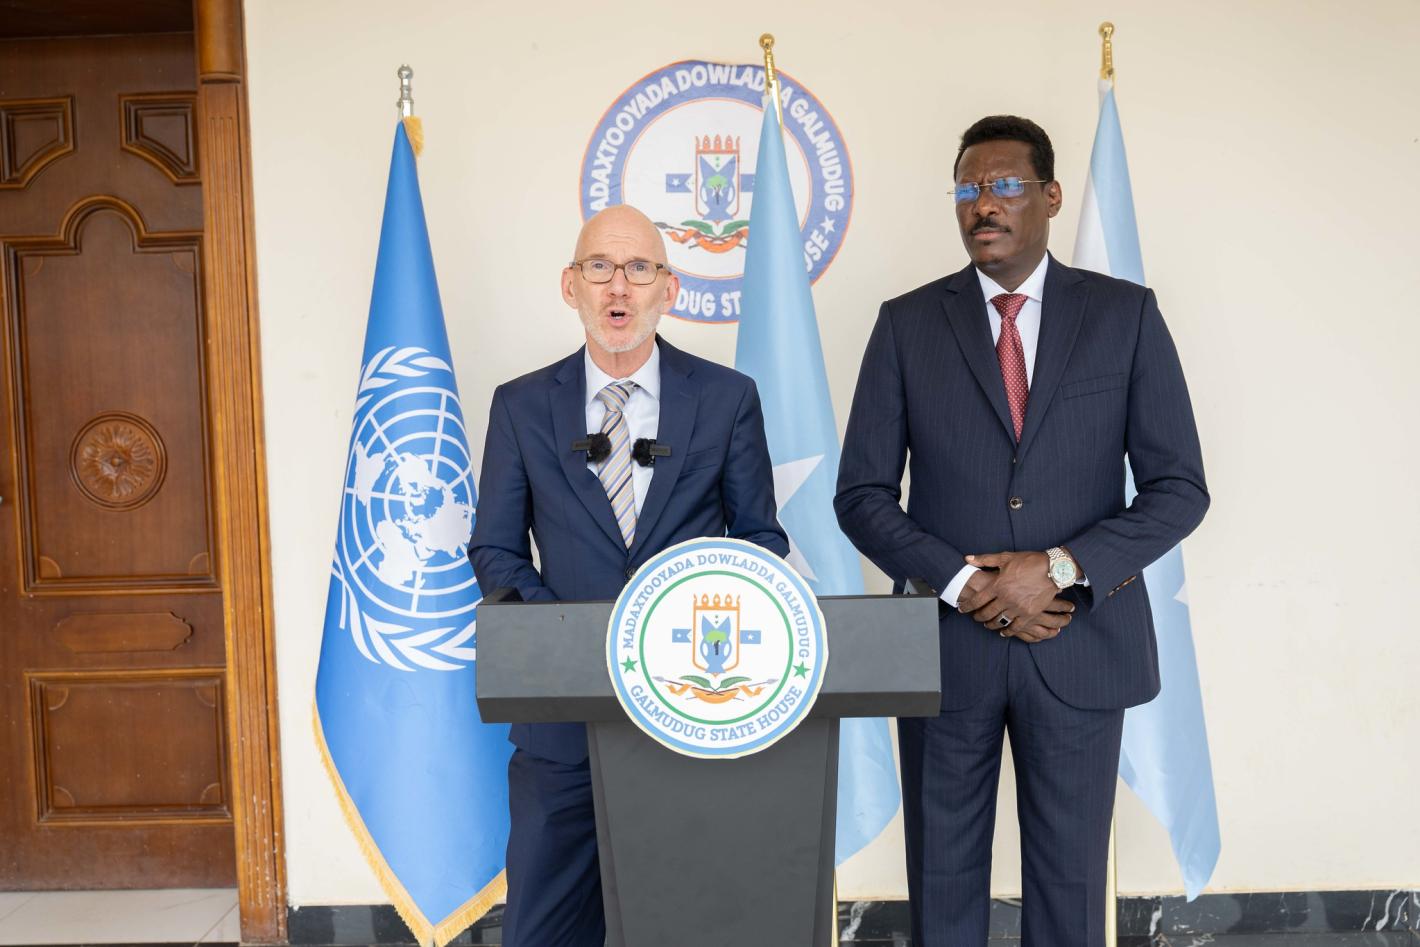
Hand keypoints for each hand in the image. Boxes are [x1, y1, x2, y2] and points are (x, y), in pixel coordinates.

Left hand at [959, 551, 1075, 642]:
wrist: (1053, 569)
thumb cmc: (1028, 561)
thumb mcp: (1005, 558)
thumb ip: (985, 559)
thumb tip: (967, 558)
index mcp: (998, 585)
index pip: (977, 600)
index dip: (967, 606)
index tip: (962, 609)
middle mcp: (1006, 598)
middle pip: (986, 613)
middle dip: (978, 616)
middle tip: (975, 617)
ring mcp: (1018, 608)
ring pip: (999, 621)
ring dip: (991, 624)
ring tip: (987, 624)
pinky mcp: (1029, 614)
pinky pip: (1016, 627)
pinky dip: (1008, 631)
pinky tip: (1004, 632)